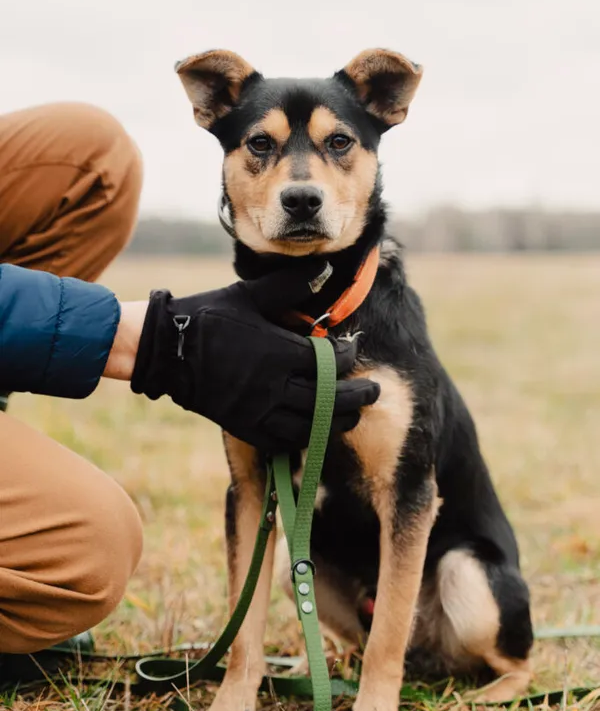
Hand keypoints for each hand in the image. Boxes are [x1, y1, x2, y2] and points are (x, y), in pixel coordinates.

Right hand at [130, 262, 379, 450]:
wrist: (167, 349)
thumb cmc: (210, 316)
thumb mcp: (250, 294)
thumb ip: (290, 285)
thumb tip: (323, 269)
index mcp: (279, 351)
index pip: (329, 361)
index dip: (346, 355)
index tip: (350, 347)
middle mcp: (273, 386)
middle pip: (330, 400)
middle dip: (357, 396)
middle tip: (374, 391)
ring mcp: (259, 410)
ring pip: (311, 425)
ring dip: (337, 421)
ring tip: (352, 414)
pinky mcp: (245, 426)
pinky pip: (284, 441)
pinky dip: (305, 437)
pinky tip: (315, 429)